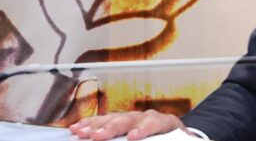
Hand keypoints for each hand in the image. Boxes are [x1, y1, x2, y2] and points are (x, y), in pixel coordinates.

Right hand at [68, 110, 191, 139]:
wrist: (176, 136)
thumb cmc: (174, 140)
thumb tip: (136, 138)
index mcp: (164, 123)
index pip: (154, 122)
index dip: (142, 129)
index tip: (132, 137)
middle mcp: (146, 117)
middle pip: (129, 119)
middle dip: (112, 127)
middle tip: (98, 136)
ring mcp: (132, 118)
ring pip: (113, 118)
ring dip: (96, 125)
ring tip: (81, 132)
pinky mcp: (121, 122)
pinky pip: (104, 121)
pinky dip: (91, 124)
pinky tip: (78, 128)